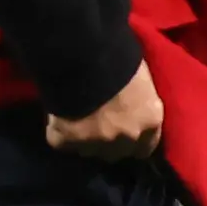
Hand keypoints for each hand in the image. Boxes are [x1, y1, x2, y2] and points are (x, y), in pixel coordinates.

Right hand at [45, 61, 162, 161]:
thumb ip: (139, 100)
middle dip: (109, 141)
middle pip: (117, 152)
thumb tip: (132, 104)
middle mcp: (126, 139)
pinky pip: (60, 140)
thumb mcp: (140, 77)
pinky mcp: (65, 141)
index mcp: (149, 121)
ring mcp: (95, 145)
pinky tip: (58, 114)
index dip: (134, 140)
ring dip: (84, 138)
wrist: (84, 53)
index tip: (125, 130)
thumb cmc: (120, 56)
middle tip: (98, 121)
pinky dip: (58, 130)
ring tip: (76, 116)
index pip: (145, 146)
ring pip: (88, 150)